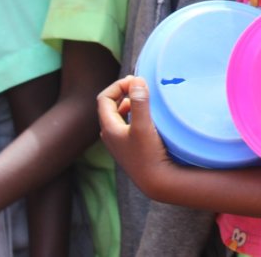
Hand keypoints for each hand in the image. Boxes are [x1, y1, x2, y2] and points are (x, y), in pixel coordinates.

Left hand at [97, 76, 177, 198]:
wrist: (156, 181)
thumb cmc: (148, 154)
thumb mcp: (144, 125)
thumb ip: (139, 102)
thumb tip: (136, 80)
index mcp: (108, 128)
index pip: (104, 98)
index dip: (117, 86)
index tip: (135, 81)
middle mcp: (110, 134)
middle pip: (110, 105)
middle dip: (122, 92)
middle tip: (139, 84)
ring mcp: (119, 141)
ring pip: (118, 115)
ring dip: (129, 102)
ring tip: (142, 96)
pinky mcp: (129, 146)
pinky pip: (126, 123)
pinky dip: (134, 113)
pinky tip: (147, 115)